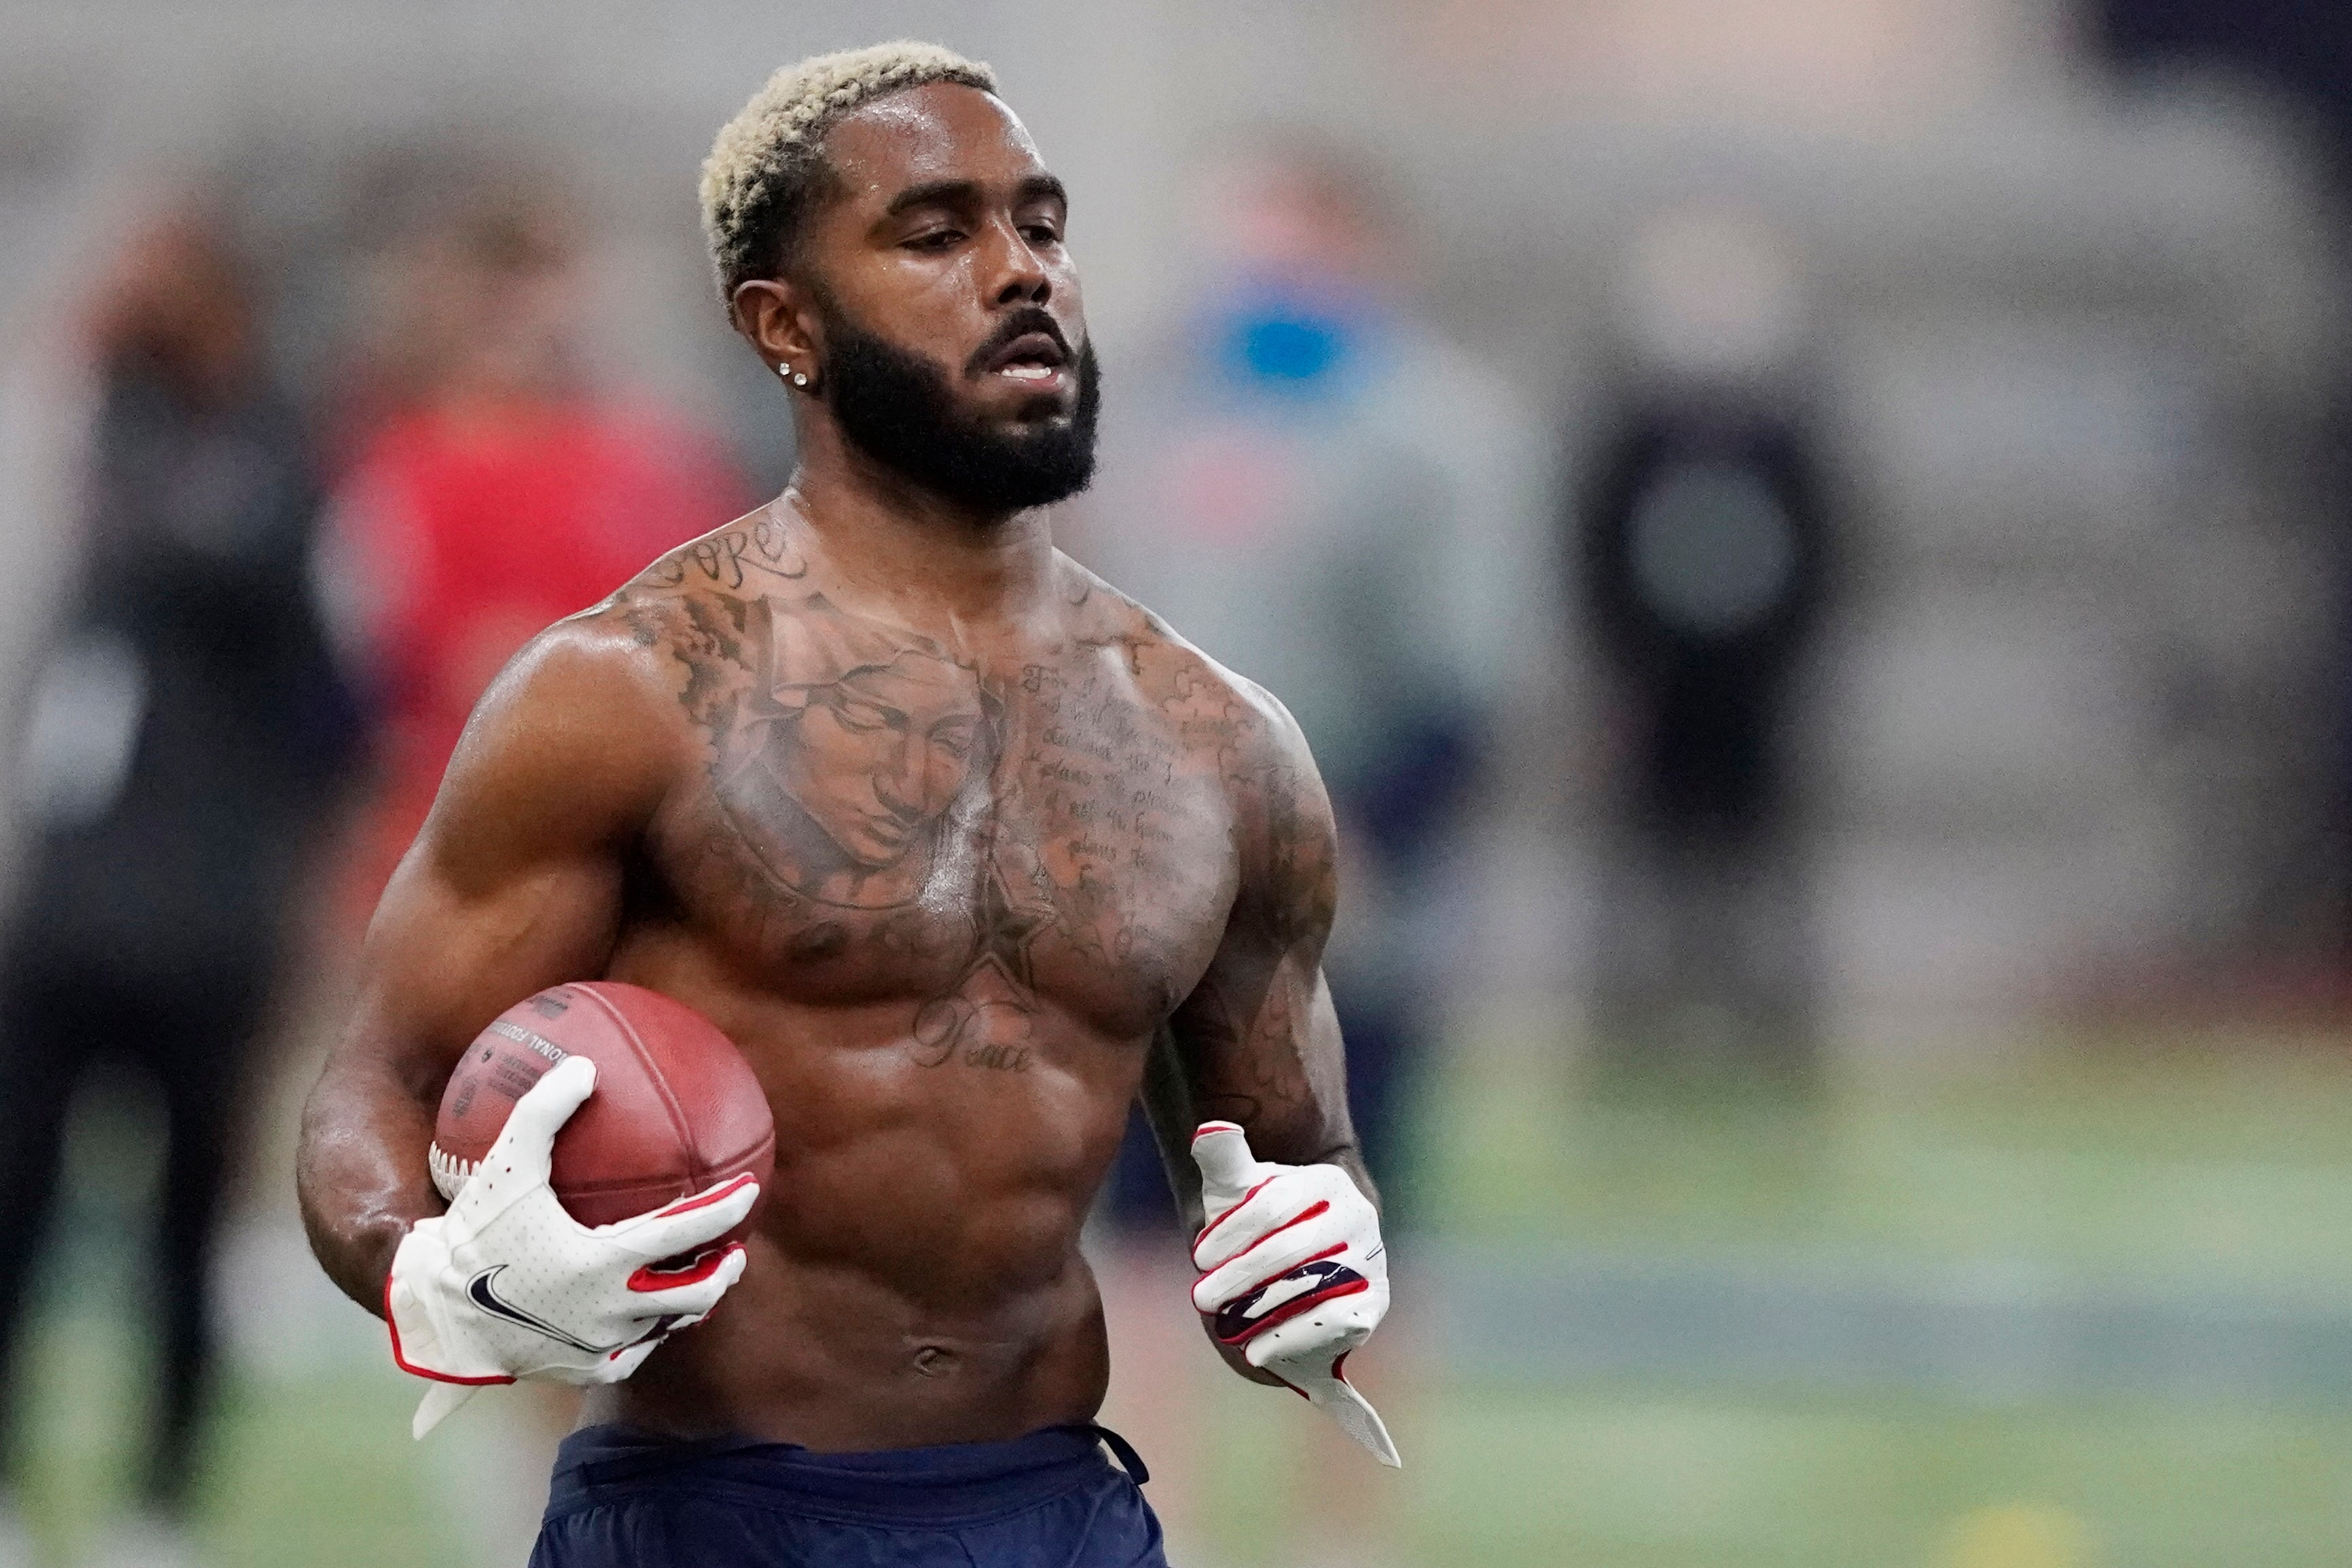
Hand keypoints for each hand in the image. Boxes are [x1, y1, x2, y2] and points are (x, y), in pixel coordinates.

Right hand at [386, 1055, 757, 1437]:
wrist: (435, 1316)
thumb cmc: (472, 1235)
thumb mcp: (505, 1167)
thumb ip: (543, 1113)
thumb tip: (584, 1066)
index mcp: (602, 1263)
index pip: (683, 1234)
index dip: (723, 1210)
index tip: (750, 1189)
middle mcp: (611, 1312)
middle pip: (695, 1294)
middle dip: (724, 1270)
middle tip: (735, 1248)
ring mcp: (601, 1347)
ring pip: (666, 1326)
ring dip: (689, 1302)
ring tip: (699, 1279)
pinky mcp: (586, 1373)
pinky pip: (633, 1354)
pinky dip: (647, 1332)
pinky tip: (647, 1317)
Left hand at [1189, 1121, 1399, 1465]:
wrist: (1305, 1266)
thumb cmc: (1262, 1224)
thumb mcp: (1240, 1191)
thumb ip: (1224, 1160)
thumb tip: (1208, 1131)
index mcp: (1326, 1181)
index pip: (1273, 1205)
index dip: (1231, 1233)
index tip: (1198, 1257)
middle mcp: (1357, 1215)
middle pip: (1289, 1249)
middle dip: (1239, 1276)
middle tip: (1200, 1298)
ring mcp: (1370, 1259)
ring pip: (1310, 1286)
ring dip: (1261, 1309)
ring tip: (1224, 1326)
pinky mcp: (1375, 1301)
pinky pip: (1334, 1320)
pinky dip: (1292, 1337)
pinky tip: (1255, 1351)